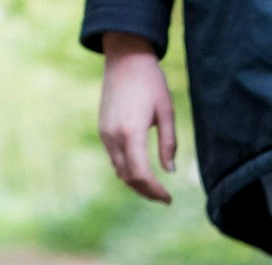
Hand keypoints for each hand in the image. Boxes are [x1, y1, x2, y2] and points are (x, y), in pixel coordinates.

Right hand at [98, 32, 176, 203]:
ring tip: (154, 189)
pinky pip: (114, 158)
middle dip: (146, 191)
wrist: (125, 59)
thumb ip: (169, 143)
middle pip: (128, 177)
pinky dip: (127, 170)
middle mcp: (113, 136)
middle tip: (164, 199)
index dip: (155, 191)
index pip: (141, 174)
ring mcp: (104, 133)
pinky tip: (141, 172)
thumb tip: (169, 171)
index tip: (169, 199)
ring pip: (119, 170)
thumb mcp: (167, 112)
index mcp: (131, 132)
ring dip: (136, 183)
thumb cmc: (151, 83)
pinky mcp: (102, 129)